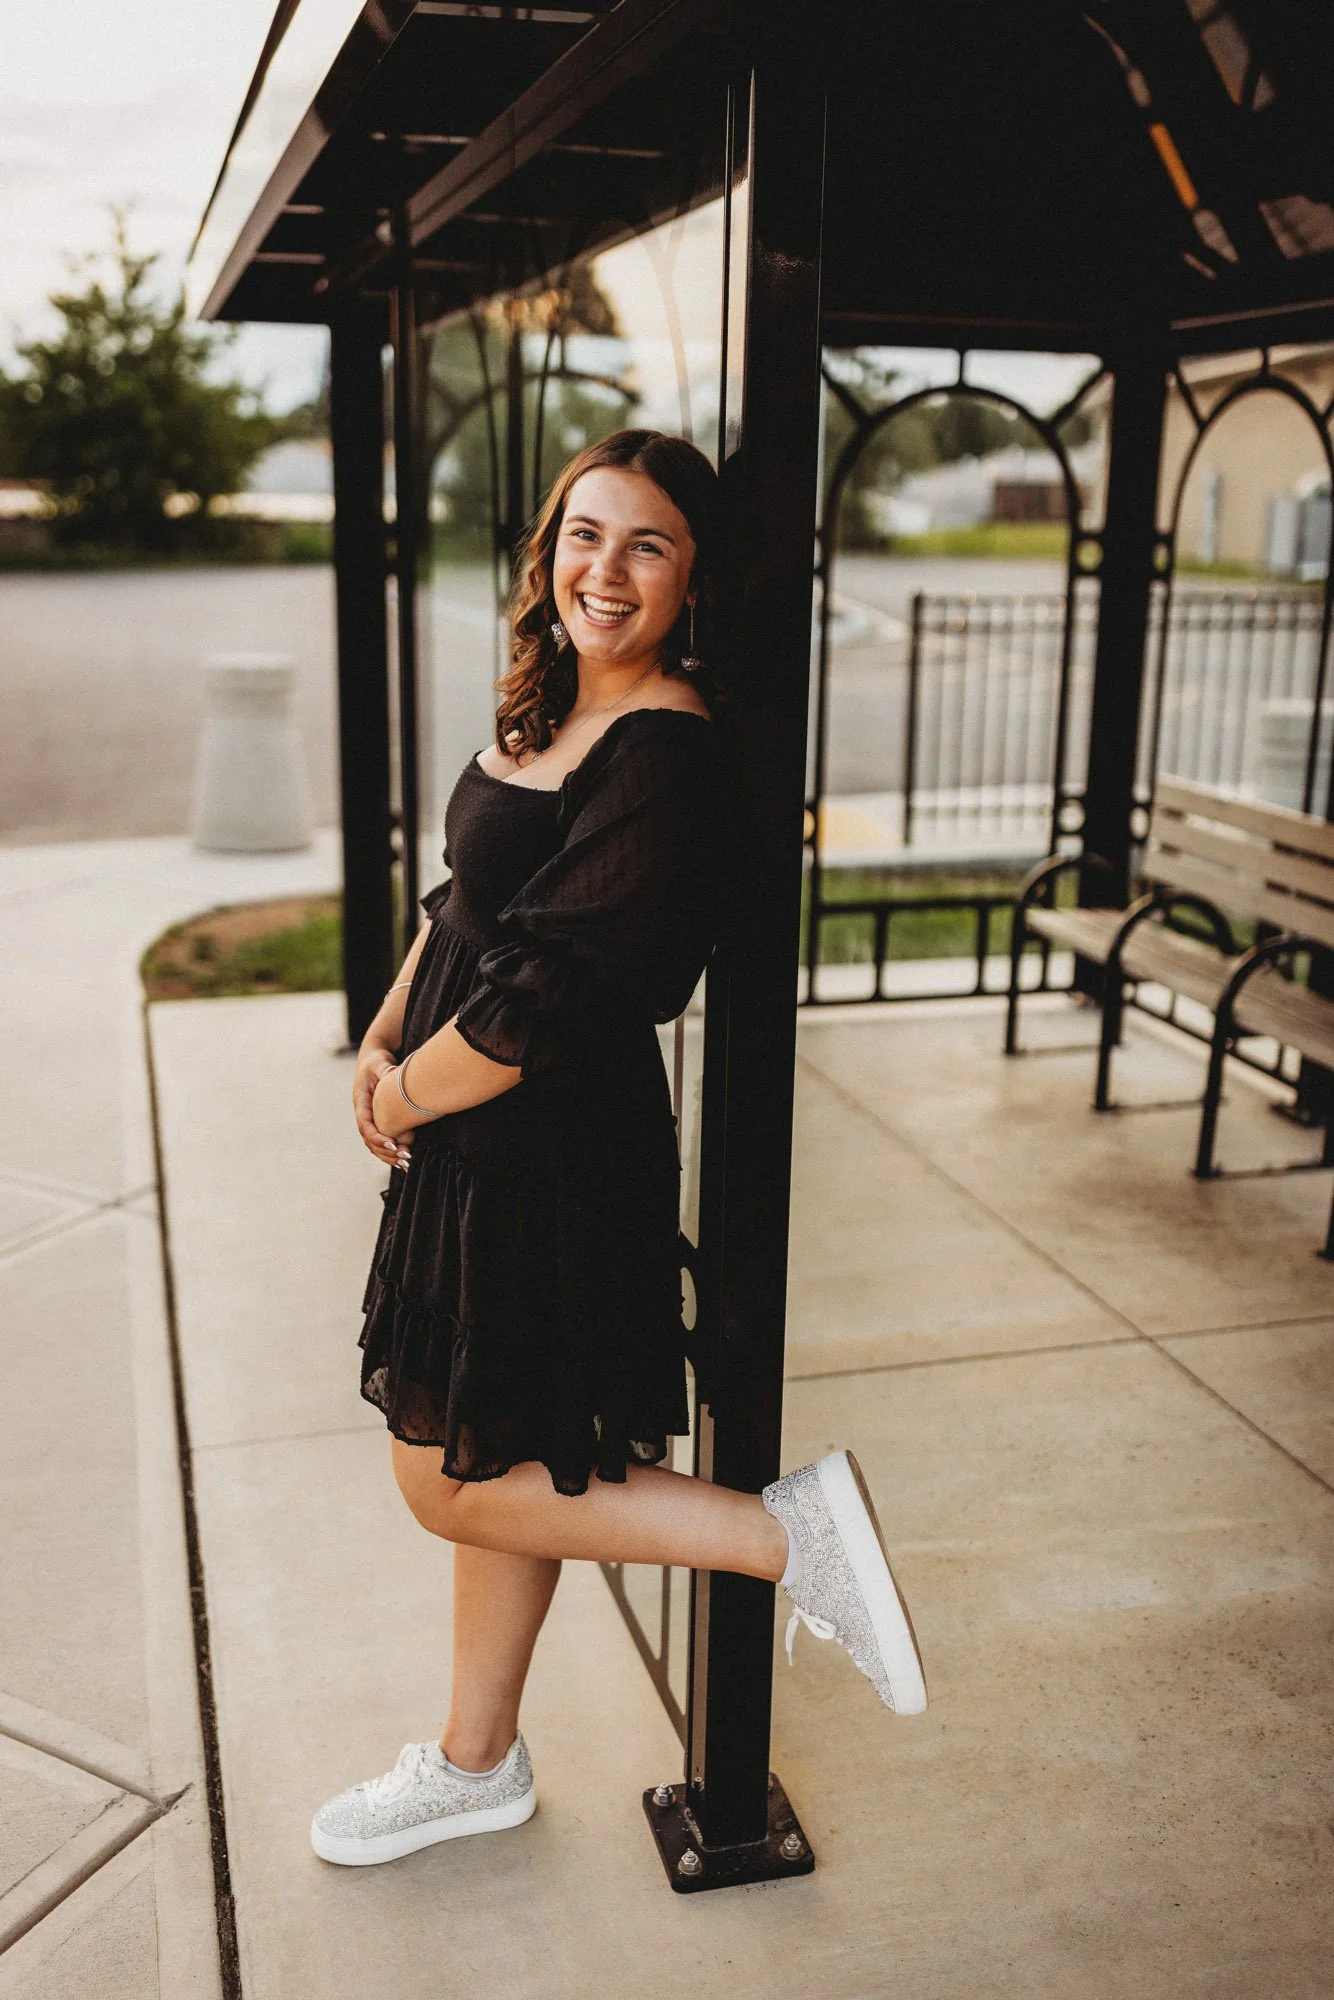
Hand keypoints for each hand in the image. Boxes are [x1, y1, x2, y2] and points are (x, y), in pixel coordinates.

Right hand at [353, 1044, 410, 1170]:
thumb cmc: (376, 1061)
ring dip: (389, 1156)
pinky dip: (391, 1153)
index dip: (377, 1137)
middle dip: (386, 1152)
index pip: (365, 1125)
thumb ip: (384, 1069)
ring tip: (406, 1162)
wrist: (374, 1060)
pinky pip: (382, 1142)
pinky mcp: (378, 1122)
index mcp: (360, 1102)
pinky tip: (404, 1160)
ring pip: (375, 1145)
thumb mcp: (379, 1062)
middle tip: (405, 1157)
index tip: (392, 1144)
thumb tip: (391, 1071)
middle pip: (370, 1140)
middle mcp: (363, 1114)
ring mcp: (370, 1120)